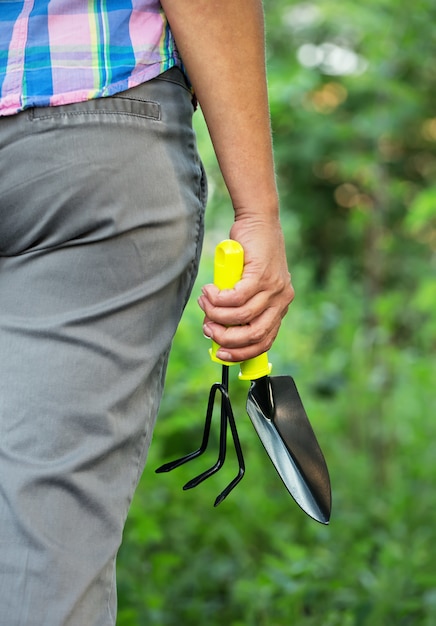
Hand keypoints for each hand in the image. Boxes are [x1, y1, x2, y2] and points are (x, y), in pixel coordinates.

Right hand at [198, 216, 293, 361]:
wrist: (259, 220)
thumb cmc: (249, 252)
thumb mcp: (245, 284)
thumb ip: (236, 306)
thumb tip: (214, 327)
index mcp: (279, 306)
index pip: (265, 341)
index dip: (242, 352)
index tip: (221, 353)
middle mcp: (281, 299)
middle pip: (255, 334)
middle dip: (227, 339)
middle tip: (208, 329)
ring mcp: (273, 288)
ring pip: (241, 316)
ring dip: (216, 315)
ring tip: (205, 303)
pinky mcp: (261, 275)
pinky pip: (236, 298)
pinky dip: (218, 300)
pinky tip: (209, 293)